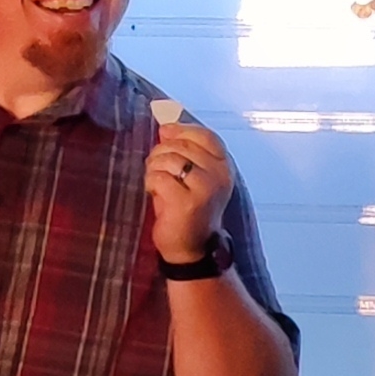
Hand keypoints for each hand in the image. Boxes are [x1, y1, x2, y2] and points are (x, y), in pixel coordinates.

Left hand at [145, 112, 234, 262]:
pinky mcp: (187, 202)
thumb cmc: (188, 211)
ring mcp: (205, 188)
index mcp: (224, 167)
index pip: (203, 135)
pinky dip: (150, 184)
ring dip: (154, 170)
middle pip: (180, 144)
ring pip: (167, 159)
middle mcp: (219, 175)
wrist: (191, 250)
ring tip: (157, 186)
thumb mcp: (192, 176)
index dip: (180, 130)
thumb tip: (166, 125)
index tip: (165, 133)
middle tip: (158, 171)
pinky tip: (155, 195)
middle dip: (160, 154)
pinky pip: (158, 177)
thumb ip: (183, 150)